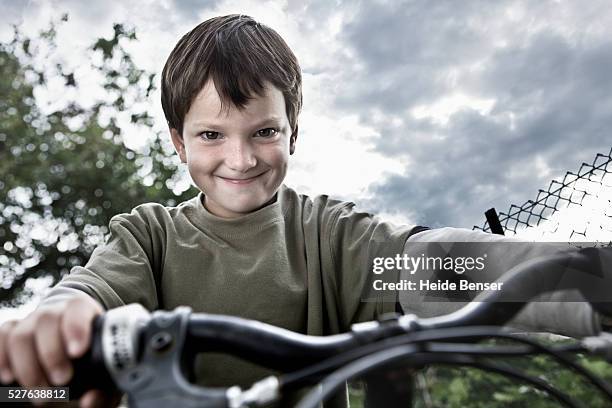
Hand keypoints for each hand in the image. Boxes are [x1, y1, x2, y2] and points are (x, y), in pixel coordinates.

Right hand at [0, 293, 120, 406]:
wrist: (74, 359)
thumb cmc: (94, 366)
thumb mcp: (105, 379)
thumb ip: (104, 392)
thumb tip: (91, 400)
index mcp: (85, 313)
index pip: (78, 307)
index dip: (76, 326)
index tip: (78, 352)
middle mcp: (56, 313)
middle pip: (47, 320)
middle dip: (52, 353)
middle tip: (62, 381)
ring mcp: (31, 322)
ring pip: (21, 334)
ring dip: (28, 365)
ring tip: (40, 393)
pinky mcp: (12, 334)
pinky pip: (2, 336)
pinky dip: (2, 357)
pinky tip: (9, 378)